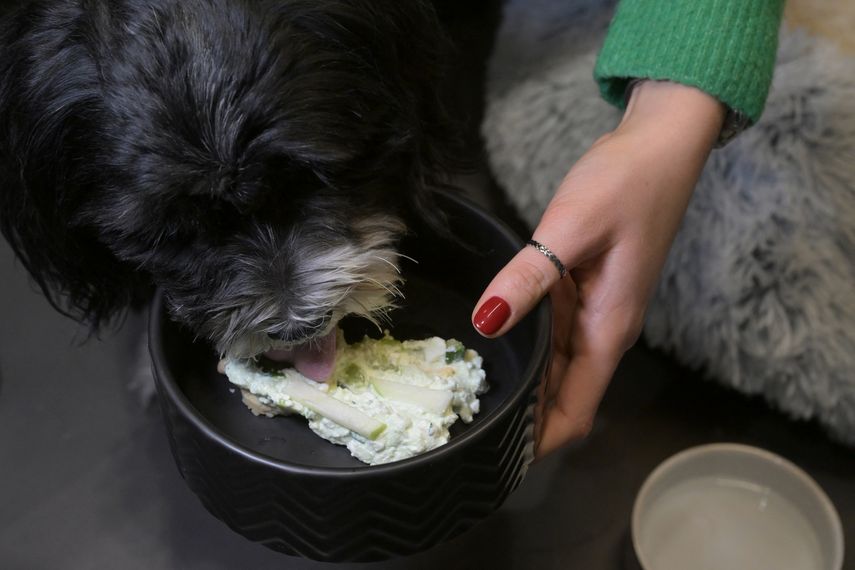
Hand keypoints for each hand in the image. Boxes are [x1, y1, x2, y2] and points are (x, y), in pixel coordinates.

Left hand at [471, 80, 724, 457]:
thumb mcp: (572, 227)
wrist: (658, 145)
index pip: (577, 410)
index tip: (497, 456)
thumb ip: (530, 276)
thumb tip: (487, 321)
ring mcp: (595, 310)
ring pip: (554, 364)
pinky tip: (491, 339)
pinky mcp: (584, 288)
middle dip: (520, 415)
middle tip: (461, 420)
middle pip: (562, 394)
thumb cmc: (626, 183)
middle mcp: (603, 329)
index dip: (541, 441)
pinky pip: (553, 331)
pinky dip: (526, 343)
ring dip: (521, 381)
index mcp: (609, 328)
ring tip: (465, 390)